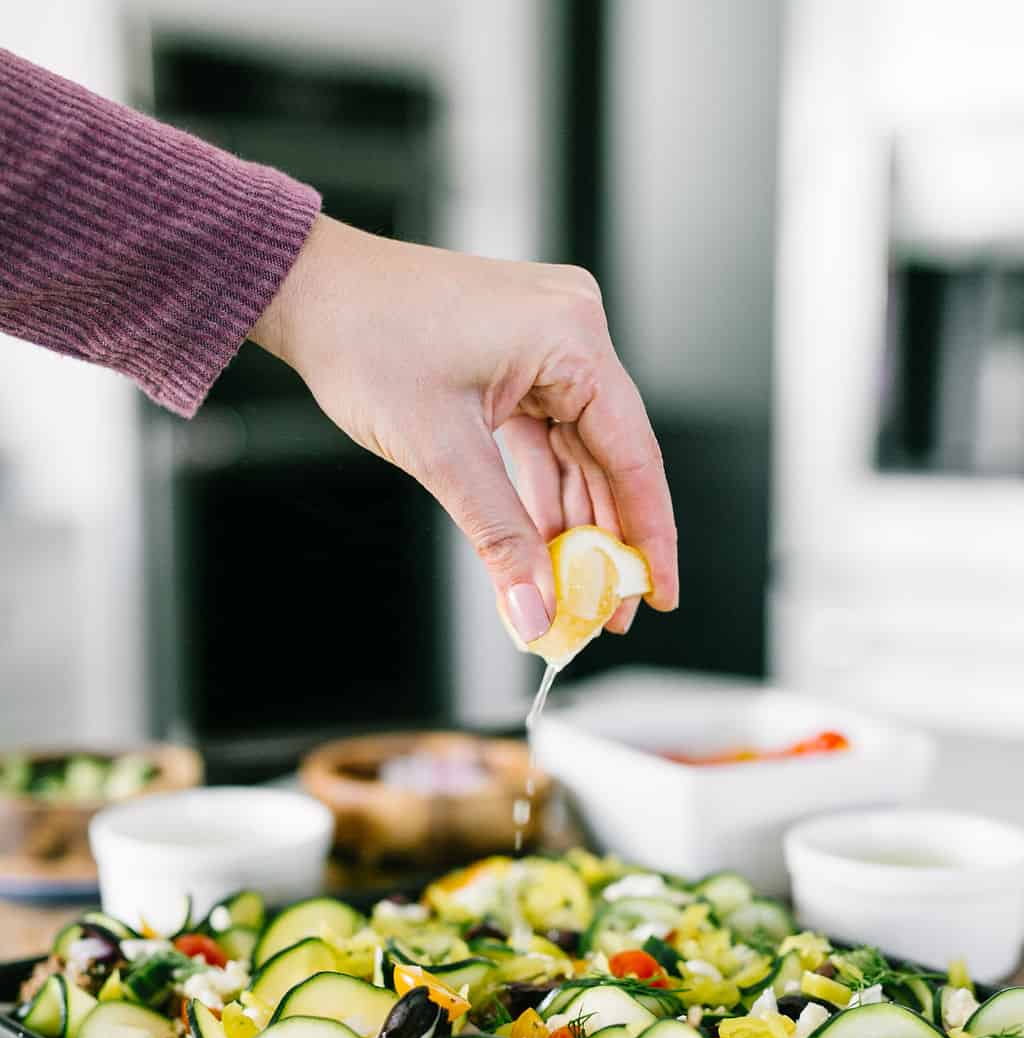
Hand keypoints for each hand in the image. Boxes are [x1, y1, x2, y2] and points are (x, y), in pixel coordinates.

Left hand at [250, 215, 676, 642]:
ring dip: (572, 522)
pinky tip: (542, 546)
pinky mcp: (519, 359)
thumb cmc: (365, 338)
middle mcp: (573, 331)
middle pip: (611, 458)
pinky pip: (546, 438)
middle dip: (606, 540)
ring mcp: (547, 344)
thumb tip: (535, 609)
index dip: (649, 535)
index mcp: (572, 337)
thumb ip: (499, 537)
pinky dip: (541, 492)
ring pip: (578, 453)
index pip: (634, 455)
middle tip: (605, 611)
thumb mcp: (442, 453)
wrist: (309, 292)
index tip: (659, 594)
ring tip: (570, 590)